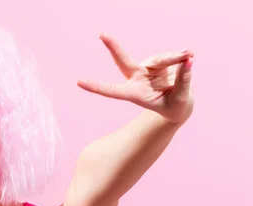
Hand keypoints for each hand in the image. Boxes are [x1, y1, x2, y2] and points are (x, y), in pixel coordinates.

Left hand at [78, 34, 194, 125]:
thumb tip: (188, 60)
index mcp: (134, 94)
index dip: (97, 87)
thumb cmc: (174, 107)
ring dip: (175, 58)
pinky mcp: (157, 61)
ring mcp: (146, 68)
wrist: (180, 105)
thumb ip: (183, 81)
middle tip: (102, 34)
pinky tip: (189, 55)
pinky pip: (170, 56)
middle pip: (123, 61)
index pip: (113, 91)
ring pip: (160, 58)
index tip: (79, 82)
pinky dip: (180, 56)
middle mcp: (136, 79)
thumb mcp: (180, 99)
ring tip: (190, 55)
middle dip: (113, 47)